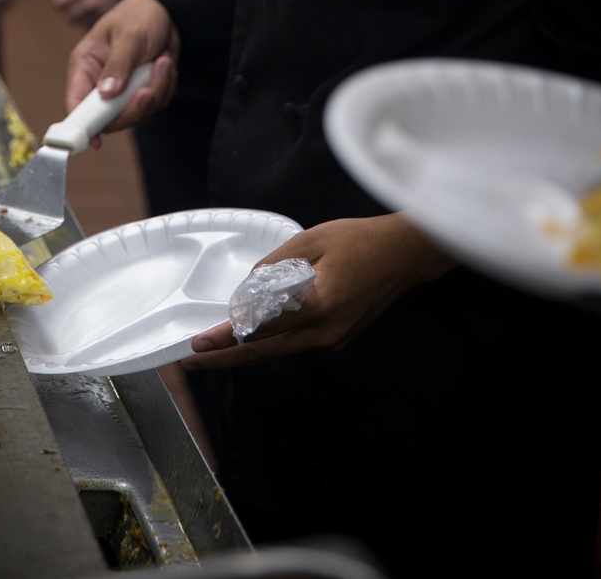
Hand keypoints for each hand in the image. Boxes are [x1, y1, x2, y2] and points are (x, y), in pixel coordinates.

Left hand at [52, 0, 183, 25]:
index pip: (60, 3)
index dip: (62, 3)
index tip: (66, 3)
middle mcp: (92, 1)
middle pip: (71, 18)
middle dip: (74, 15)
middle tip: (82, 10)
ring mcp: (104, 12)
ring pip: (86, 27)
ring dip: (88, 22)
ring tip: (98, 15)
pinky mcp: (118, 21)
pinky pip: (104, 31)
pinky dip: (103, 27)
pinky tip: (110, 20)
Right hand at [65, 0, 179, 145]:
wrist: (164, 10)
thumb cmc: (138, 15)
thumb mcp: (129, 36)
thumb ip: (117, 65)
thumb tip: (105, 94)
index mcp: (85, 65)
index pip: (75, 103)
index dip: (80, 126)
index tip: (94, 141)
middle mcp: (100, 82)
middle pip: (108, 119)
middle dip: (132, 108)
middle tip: (148, 91)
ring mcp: (122, 89)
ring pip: (136, 113)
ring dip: (155, 91)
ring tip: (162, 62)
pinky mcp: (142, 90)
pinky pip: (155, 103)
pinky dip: (165, 86)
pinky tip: (165, 63)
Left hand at [182, 215, 453, 368]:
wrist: (407, 254)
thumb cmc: (362, 240)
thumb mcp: (312, 240)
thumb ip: (276, 265)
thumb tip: (248, 288)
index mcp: (319, 308)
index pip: (262, 328)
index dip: (226, 336)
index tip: (199, 345)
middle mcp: (325, 333)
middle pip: (266, 352)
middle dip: (227, 357)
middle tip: (192, 360)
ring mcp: (334, 340)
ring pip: (280, 351)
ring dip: (247, 351)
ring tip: (214, 350)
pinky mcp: (338, 337)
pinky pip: (296, 343)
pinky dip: (270, 341)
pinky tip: (251, 335)